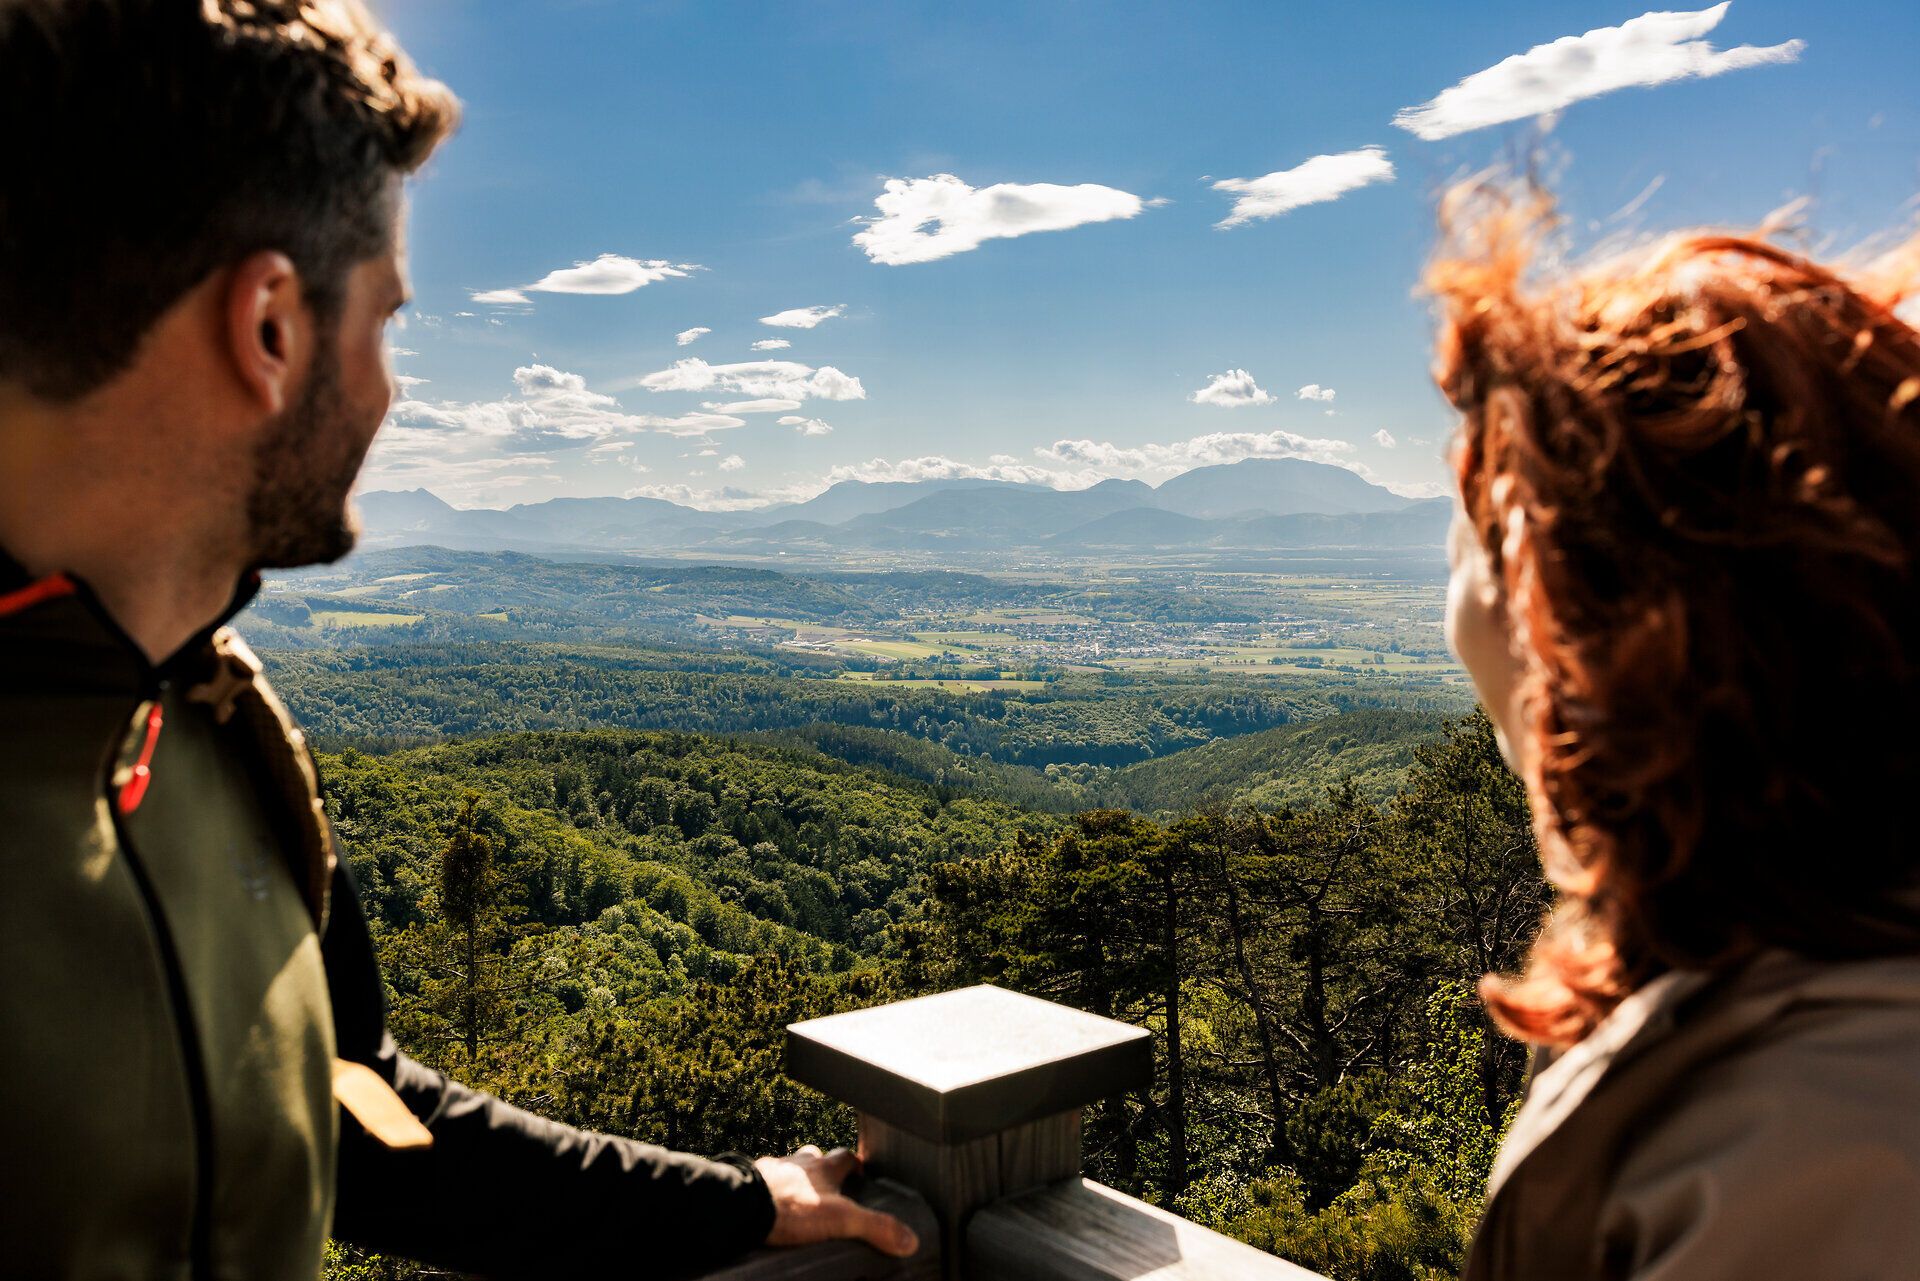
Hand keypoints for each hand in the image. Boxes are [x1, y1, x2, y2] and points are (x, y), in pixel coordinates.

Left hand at [755, 1145, 919, 1257]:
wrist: (745, 1205)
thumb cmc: (792, 1209)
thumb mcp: (842, 1220)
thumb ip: (877, 1227)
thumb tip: (910, 1240)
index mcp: (825, 1167)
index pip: (847, 1157)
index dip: (855, 1165)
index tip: (861, 1175)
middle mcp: (800, 1161)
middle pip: (817, 1157)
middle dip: (824, 1169)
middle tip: (830, 1190)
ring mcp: (774, 1168)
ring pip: (790, 1166)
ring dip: (797, 1177)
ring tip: (800, 1199)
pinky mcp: (752, 1179)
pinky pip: (766, 1179)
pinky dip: (772, 1189)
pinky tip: (773, 1205)